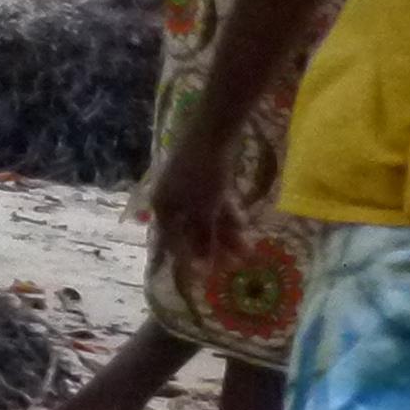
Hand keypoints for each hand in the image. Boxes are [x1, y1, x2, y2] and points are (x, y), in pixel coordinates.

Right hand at [152, 113, 240, 264]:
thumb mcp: (204, 210)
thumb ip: (202, 238)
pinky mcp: (207, 177)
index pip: (171, 242)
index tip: (200, 279)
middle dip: (213, 248)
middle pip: (192, 230)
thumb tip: (200, 267)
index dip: (186, 260)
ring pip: (208, 217)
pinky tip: (243, 229)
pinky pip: (217, 203)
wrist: (215, 130)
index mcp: (163, 207)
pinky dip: (229, 216)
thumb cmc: (204, 173)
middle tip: (233, 266)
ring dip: (226, 234)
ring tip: (246, 252)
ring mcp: (189, 186)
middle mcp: (172, 199)